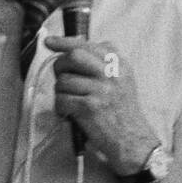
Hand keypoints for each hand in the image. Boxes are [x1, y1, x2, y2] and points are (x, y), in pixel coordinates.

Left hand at [43, 35, 159, 174]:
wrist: (132, 140)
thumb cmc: (121, 111)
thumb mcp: (121, 80)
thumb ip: (102, 62)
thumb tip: (72, 46)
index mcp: (119, 64)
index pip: (88, 44)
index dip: (65, 42)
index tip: (49, 41)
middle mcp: (112, 74)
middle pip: (74, 55)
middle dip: (60, 65)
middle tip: (61, 78)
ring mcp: (102, 90)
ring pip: (64, 80)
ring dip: (60, 92)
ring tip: (70, 101)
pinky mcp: (90, 107)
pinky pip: (62, 99)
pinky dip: (60, 108)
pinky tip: (69, 113)